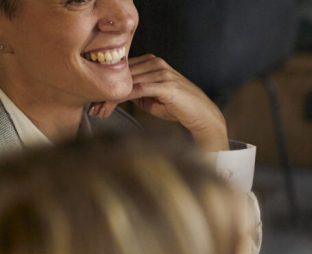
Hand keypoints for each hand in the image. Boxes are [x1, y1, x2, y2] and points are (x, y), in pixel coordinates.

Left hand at [90, 54, 227, 151]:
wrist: (201, 115)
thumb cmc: (178, 107)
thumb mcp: (151, 96)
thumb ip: (135, 89)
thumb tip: (115, 92)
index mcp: (152, 61)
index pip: (122, 69)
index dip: (106, 84)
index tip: (94, 100)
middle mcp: (156, 63)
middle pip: (121, 74)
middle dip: (104, 92)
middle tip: (91, 108)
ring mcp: (161, 72)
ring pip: (126, 83)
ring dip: (108, 98)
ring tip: (98, 111)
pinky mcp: (165, 84)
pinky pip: (136, 90)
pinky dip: (120, 98)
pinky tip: (109, 107)